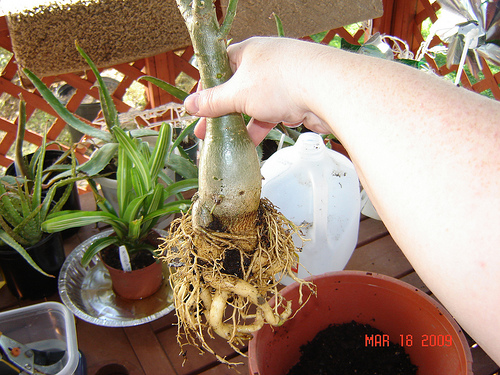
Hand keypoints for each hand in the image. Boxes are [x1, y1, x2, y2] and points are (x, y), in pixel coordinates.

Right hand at [185, 37, 330, 144]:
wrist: (327, 89)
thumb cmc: (279, 82)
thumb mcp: (238, 94)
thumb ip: (213, 102)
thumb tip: (189, 105)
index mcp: (248, 52)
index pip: (220, 66)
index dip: (207, 87)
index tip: (197, 107)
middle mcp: (265, 63)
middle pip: (236, 89)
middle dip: (220, 112)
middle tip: (204, 132)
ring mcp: (281, 81)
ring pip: (254, 104)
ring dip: (239, 123)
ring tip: (224, 143)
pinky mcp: (294, 99)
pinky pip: (271, 114)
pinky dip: (260, 128)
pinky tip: (250, 144)